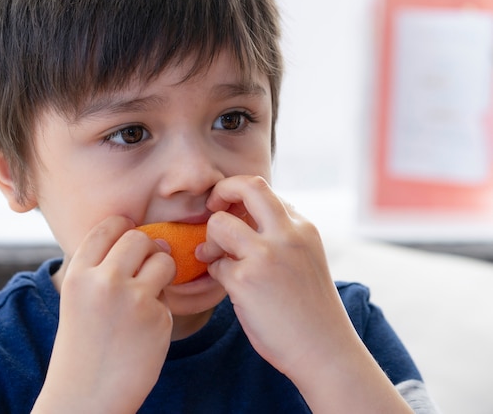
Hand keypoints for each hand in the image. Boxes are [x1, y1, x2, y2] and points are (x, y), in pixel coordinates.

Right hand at [33, 216, 175, 413]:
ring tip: (145, 295)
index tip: (129, 236)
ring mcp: (134, 300)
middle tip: (143, 268)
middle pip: (140, 238)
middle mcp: (105, 281)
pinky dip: (160, 308)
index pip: (109, 227)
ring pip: (163, 260)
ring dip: (161, 272)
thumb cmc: (82, 346)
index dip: (124, 227)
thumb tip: (143, 236)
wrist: (85, 398)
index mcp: (79, 275)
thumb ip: (101, 267)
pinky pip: (169, 297)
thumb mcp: (78, 298)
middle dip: (146, 249)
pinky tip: (143, 331)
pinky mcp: (158, 319)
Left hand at [196, 176, 412, 412]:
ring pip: (218, 223)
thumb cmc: (311, 309)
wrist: (326, 351)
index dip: (240, 196)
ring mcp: (266, 255)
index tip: (232, 211)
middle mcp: (287, 234)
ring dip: (211, 240)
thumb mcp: (305, 259)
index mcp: (303, 228)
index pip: (264, 190)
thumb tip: (240, 219)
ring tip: (217, 258)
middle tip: (212, 208)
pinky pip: (215, 265)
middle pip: (247, 186)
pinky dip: (216, 274)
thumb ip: (280, 235)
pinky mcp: (246, 280)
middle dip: (221, 190)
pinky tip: (232, 289)